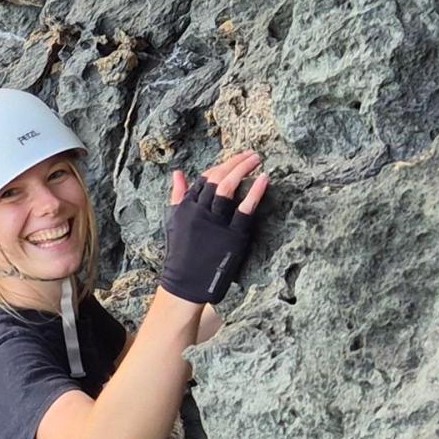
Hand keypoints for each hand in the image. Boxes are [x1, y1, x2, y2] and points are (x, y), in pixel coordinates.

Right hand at [159, 151, 267, 304]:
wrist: (185, 284)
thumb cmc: (180, 254)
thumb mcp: (174, 222)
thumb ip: (177, 196)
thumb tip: (177, 173)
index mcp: (186, 206)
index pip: (204, 178)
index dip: (221, 167)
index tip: (234, 162)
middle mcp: (199, 211)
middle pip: (217, 178)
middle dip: (235, 162)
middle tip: (252, 154)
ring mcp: (216, 223)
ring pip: (228, 188)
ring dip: (243, 169)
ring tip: (257, 159)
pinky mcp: (232, 236)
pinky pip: (244, 210)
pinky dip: (255, 192)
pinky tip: (264, 179)